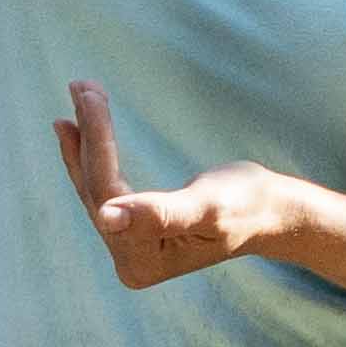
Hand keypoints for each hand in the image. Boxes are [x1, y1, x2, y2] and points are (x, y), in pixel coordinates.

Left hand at [56, 84, 299, 291]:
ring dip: (85, 140)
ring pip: (96, 186)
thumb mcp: (207, 207)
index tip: (90, 96)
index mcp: (142, 261)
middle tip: (80, 85)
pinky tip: (75, 130)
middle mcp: (129, 261)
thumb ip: (159, 214)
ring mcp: (130, 248)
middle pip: (97, 189)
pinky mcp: (134, 231)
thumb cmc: (247, 206)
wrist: (270, 212)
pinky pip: (103, 189)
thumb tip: (106, 218)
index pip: (108, 193)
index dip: (97, 142)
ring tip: (76, 95)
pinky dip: (91, 156)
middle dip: (88, 135)